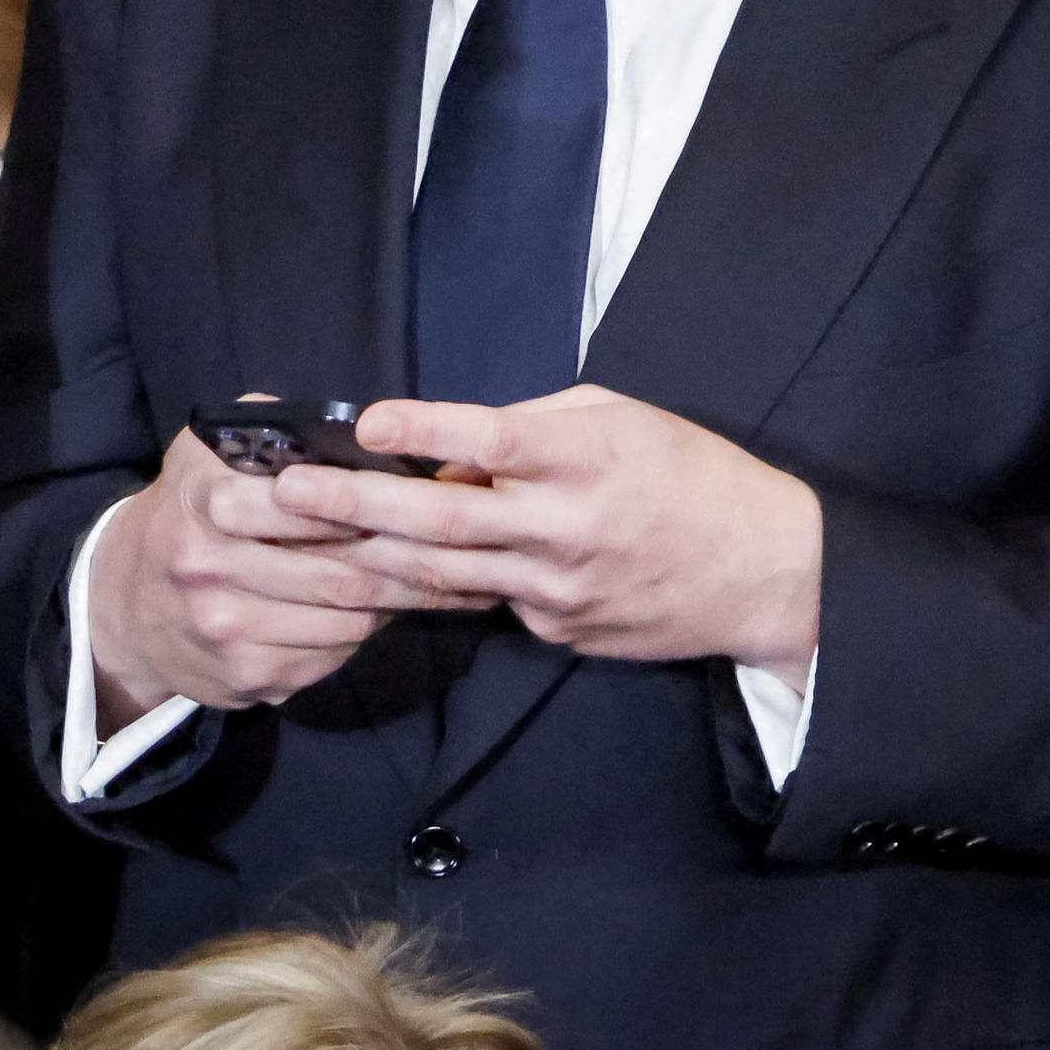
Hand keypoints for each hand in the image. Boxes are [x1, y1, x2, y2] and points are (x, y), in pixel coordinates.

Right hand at [81, 418, 490, 723]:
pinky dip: (367, 634)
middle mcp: (211, 569)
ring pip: (348, 618)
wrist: (124, 609)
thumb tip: (347, 423)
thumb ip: (263, 427)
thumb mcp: (203, 455)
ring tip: (450, 581)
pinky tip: (391, 614)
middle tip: (473, 551)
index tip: (431, 500)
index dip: (376, 506)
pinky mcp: (248, 676)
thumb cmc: (184, 515)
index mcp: (206, 502)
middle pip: (343, 572)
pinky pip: (332, 655)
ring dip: (404, 603)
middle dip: (415, 564)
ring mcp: (229, 630)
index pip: (312, 504)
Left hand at [271, 386, 823, 674]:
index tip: (368, 421)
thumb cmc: (688, 477)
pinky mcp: (558, 629)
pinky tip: (384, 571)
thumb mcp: (622, 420)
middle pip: (444, 518)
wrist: (763, 572)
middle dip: (355, 504)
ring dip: (366, 556)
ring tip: (300, 539)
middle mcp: (569, 526)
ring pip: (445, 574)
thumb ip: (535, 428)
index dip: (426, 429)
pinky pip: (484, 603)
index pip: (494, 440)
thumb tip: (451, 444)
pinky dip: (434, 586)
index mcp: (589, 458)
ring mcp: (560, 588)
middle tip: (287, 492)